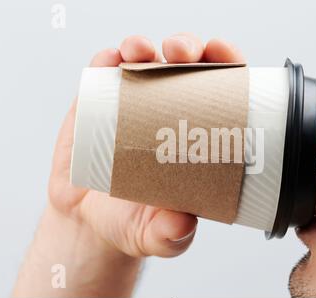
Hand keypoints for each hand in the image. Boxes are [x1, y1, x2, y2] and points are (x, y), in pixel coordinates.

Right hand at [48, 33, 244, 257]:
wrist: (88, 223)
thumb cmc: (133, 222)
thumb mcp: (155, 234)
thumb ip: (170, 234)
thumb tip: (181, 224)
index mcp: (193, 131)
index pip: (218, 88)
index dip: (227, 64)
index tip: (226, 57)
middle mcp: (165, 110)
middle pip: (182, 64)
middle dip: (186, 46)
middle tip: (181, 54)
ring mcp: (129, 103)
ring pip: (142, 59)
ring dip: (143, 45)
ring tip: (140, 53)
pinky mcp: (95, 104)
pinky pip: (102, 72)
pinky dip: (107, 59)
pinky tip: (110, 60)